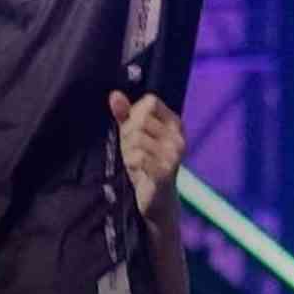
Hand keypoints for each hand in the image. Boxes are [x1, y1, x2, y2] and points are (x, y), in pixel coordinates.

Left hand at [110, 90, 185, 221]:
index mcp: (174, 124)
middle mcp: (178, 137)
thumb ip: (125, 114)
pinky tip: (136, 169)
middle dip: (127, 133)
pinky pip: (138, 156)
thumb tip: (114, 94)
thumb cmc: (145, 163)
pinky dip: (130, 161)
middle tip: (131, 149)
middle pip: (140, 119)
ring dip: (127, 150)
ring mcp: (174, 155)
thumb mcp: (133, 135)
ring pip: (136, 137)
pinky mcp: (166, 172)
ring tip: (134, 161)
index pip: (150, 101)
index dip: (134, 112)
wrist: (157, 200)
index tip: (134, 129)